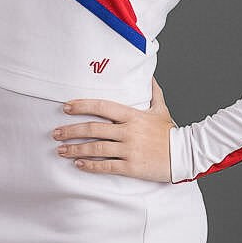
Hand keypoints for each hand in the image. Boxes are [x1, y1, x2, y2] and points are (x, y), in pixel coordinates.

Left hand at [52, 78, 175, 181]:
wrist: (186, 155)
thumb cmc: (171, 133)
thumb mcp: (161, 110)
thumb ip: (153, 93)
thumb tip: (150, 76)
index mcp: (133, 115)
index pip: (102, 107)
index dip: (82, 106)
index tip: (66, 107)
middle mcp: (129, 131)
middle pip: (93, 129)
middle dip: (71, 131)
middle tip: (56, 133)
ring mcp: (130, 149)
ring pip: (96, 148)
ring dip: (76, 149)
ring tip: (61, 150)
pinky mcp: (132, 167)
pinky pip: (106, 166)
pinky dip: (90, 166)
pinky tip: (78, 165)